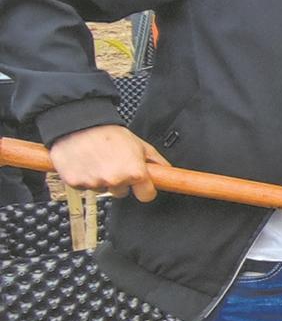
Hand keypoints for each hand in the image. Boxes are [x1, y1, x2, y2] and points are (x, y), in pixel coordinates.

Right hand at [48, 124, 170, 201]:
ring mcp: (95, 183)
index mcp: (134, 172)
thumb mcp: (139, 144)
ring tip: (99, 160)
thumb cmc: (108, 133)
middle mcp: (115, 180)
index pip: (147, 195)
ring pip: (103, 188)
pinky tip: (86, 163)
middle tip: (114, 164)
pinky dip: (85, 177)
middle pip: (123, 192)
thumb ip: (155, 160)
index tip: (142, 185)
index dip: (145, 189)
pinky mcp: (76, 183)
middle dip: (121, 181)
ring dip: (102, 179)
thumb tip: (167, 171)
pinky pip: (84, 186)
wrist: (78, 125)